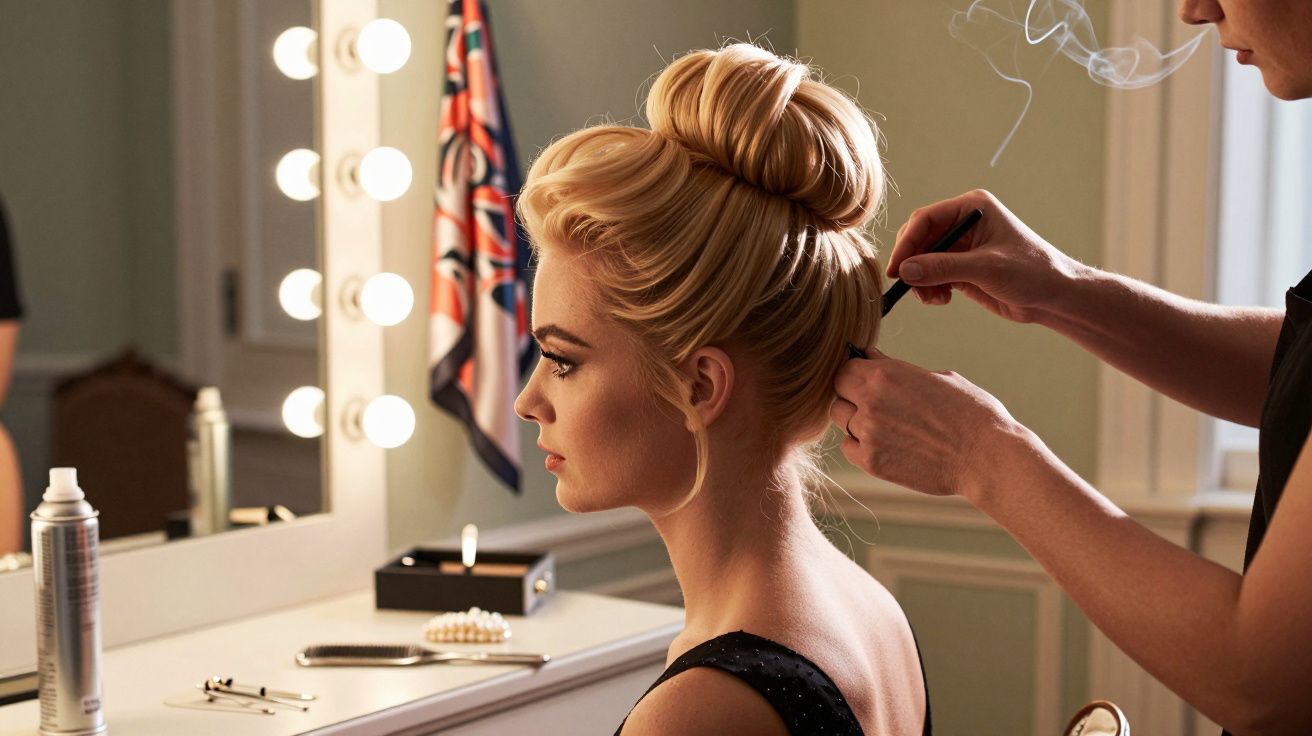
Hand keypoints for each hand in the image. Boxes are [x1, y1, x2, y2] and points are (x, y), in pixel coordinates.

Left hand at [830, 349, 1026, 499]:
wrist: (987, 457)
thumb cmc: (971, 413)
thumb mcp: (938, 377)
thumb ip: (897, 369)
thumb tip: (871, 357)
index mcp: (886, 374)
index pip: (844, 368)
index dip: (853, 374)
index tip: (864, 381)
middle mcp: (871, 401)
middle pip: (837, 394)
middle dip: (851, 396)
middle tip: (875, 405)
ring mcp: (869, 433)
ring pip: (841, 421)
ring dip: (856, 421)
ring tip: (886, 426)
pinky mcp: (871, 462)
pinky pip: (849, 448)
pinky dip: (860, 446)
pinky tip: (885, 445)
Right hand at [888, 190, 1084, 323]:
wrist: (1054, 296)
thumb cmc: (1032, 272)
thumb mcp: (986, 268)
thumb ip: (944, 267)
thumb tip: (905, 270)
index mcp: (972, 208)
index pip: (925, 219)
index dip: (907, 243)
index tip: (896, 269)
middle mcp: (963, 223)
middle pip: (919, 238)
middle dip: (913, 264)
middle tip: (911, 287)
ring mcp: (960, 246)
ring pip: (921, 259)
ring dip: (920, 280)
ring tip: (934, 299)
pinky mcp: (960, 267)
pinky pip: (930, 274)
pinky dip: (929, 289)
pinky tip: (942, 300)